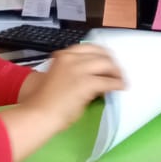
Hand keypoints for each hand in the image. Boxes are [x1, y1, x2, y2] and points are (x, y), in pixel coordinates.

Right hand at [2, 44, 124, 161]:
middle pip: (100, 54)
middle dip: (111, 62)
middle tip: (117, 71)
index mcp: (63, 56)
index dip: (101, 54)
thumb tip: (92, 77)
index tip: (107, 60)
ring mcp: (79, 69)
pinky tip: (121, 87)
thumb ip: (73, 72)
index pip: (88, 48)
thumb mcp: (58, 78)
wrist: (39, 114)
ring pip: (106, 64)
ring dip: (116, 72)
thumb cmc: (44, 101)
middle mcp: (71, 58)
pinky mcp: (87, 83)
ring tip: (121, 79)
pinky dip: (117, 84)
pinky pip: (108, 81)